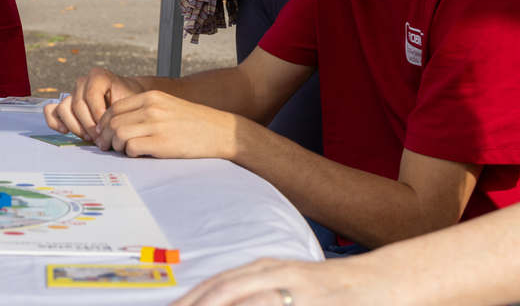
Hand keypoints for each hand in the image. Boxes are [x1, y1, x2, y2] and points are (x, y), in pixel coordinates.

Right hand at [44, 67, 143, 139]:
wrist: (127, 98)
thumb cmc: (129, 100)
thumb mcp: (128, 101)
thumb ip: (118, 110)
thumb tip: (106, 130)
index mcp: (98, 75)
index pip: (91, 95)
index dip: (97, 114)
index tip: (106, 127)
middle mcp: (82, 82)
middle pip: (77, 105)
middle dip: (88, 125)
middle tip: (100, 138)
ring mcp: (72, 92)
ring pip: (64, 109)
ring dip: (75, 126)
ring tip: (89, 137)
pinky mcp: (66, 104)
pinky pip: (52, 111)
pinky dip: (55, 122)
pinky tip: (65, 131)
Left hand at [94, 90, 239, 159]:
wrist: (220, 132)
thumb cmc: (193, 122)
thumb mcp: (167, 106)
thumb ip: (145, 110)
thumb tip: (119, 124)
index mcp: (151, 97)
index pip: (115, 107)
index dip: (104, 122)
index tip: (104, 133)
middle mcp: (151, 108)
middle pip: (113, 121)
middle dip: (105, 136)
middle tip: (106, 146)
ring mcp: (156, 124)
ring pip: (119, 134)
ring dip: (116, 145)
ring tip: (122, 151)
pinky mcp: (162, 142)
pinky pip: (132, 148)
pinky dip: (129, 153)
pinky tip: (137, 154)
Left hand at [172, 256, 380, 305]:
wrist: (381, 281)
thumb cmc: (329, 289)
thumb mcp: (287, 282)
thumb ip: (257, 291)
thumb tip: (219, 297)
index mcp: (266, 269)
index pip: (218, 285)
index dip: (190, 299)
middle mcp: (278, 275)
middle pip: (227, 292)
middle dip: (199, 305)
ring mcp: (300, 291)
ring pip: (252, 302)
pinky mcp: (318, 303)